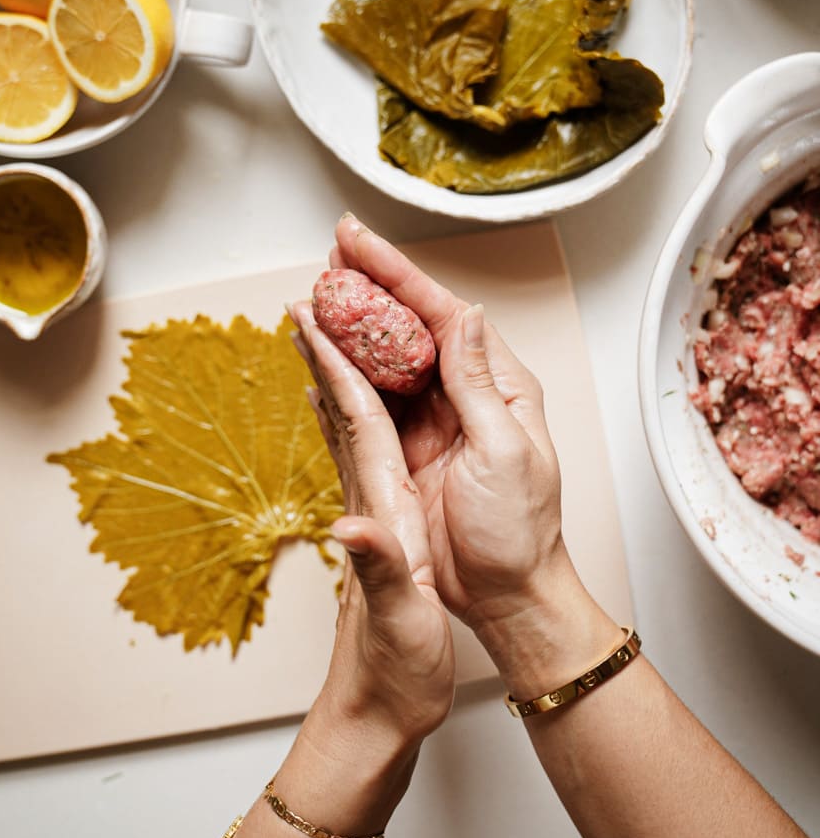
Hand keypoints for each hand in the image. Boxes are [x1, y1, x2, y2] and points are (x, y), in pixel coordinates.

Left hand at [287, 298, 454, 749]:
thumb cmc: (394, 668)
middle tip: (307, 299)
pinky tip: (346, 411)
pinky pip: (362, 454)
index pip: (353, 419)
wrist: (378, 712)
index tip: (312, 311)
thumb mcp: (397, 617)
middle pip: (339, 410)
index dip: (332, 362)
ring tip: (320, 336)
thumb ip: (377, 570)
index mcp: (379, 507)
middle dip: (322, 352)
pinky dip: (352, 418)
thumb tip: (351, 529)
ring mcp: (367, 515)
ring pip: (346, 428)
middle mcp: (366, 502)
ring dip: (332, 376)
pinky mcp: (378, 530)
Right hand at [328, 216, 583, 641]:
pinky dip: (345, 371)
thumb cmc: (520, 531)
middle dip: (371, 283)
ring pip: (385, 355)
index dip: (398, 273)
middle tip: (332, 250)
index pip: (442, 312)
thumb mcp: (506, 450)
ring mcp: (433, 419)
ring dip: (352, 323)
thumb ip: (477, 383)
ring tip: (316, 290)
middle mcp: (464, 393)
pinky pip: (372, 398)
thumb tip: (465, 317)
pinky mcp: (409, 447)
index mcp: (497, 384)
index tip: (361, 244)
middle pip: (410, 323)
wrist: (507, 593)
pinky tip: (322, 352)